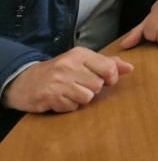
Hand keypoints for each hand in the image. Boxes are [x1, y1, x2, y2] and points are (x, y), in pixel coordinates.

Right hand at [0, 47, 132, 112]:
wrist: (24, 81)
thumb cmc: (59, 71)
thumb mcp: (81, 61)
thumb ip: (107, 63)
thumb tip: (130, 68)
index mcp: (80, 54)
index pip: (108, 67)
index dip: (111, 77)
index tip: (106, 80)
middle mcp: (69, 66)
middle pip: (98, 85)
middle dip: (93, 89)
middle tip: (80, 85)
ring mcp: (59, 82)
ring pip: (87, 97)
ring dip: (81, 98)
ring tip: (70, 92)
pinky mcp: (50, 97)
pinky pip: (72, 107)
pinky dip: (68, 106)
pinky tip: (60, 98)